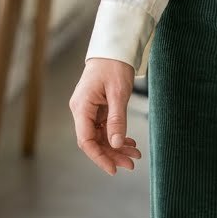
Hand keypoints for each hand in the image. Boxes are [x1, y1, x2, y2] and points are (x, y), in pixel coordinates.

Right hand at [69, 57, 141, 174]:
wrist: (114, 48)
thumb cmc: (114, 65)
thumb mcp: (118, 93)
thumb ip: (116, 119)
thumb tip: (115, 144)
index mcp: (81, 107)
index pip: (86, 140)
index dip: (99, 157)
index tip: (113, 169)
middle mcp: (82, 110)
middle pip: (94, 141)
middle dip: (112, 154)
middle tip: (131, 164)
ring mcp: (89, 110)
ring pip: (101, 136)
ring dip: (117, 146)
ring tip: (135, 155)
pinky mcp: (97, 108)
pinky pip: (105, 127)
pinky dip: (117, 135)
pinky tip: (129, 142)